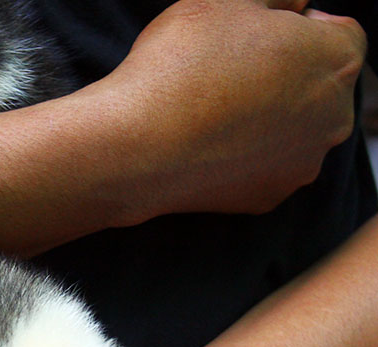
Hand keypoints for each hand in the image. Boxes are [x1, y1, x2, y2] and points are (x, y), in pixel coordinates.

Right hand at [112, 0, 366, 218]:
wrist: (137, 148)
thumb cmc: (181, 65)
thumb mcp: (227, 0)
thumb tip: (293, 5)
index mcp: (336, 59)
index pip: (341, 34)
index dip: (299, 29)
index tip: (256, 35)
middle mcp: (334, 118)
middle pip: (319, 88)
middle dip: (285, 77)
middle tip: (229, 73)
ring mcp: (302, 163)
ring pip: (292, 131)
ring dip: (265, 119)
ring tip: (211, 112)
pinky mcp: (267, 196)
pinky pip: (263, 167)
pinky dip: (242, 156)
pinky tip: (206, 144)